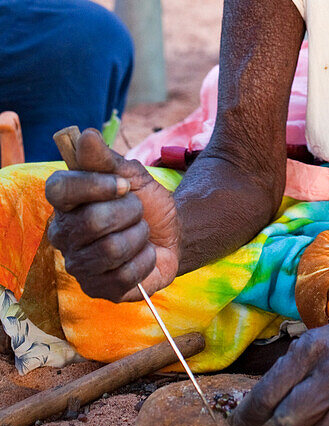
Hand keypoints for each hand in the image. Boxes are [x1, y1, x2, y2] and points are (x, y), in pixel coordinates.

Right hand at [45, 128, 179, 301]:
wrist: (172, 233)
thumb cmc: (145, 201)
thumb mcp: (132, 174)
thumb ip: (107, 159)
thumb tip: (86, 136)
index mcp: (66, 201)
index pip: (59, 189)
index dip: (93, 184)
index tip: (123, 184)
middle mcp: (64, 234)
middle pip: (92, 221)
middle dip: (129, 212)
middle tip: (137, 211)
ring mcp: (78, 264)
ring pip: (110, 250)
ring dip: (138, 236)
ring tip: (141, 233)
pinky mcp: (98, 289)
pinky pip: (124, 275)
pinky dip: (145, 260)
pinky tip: (144, 254)